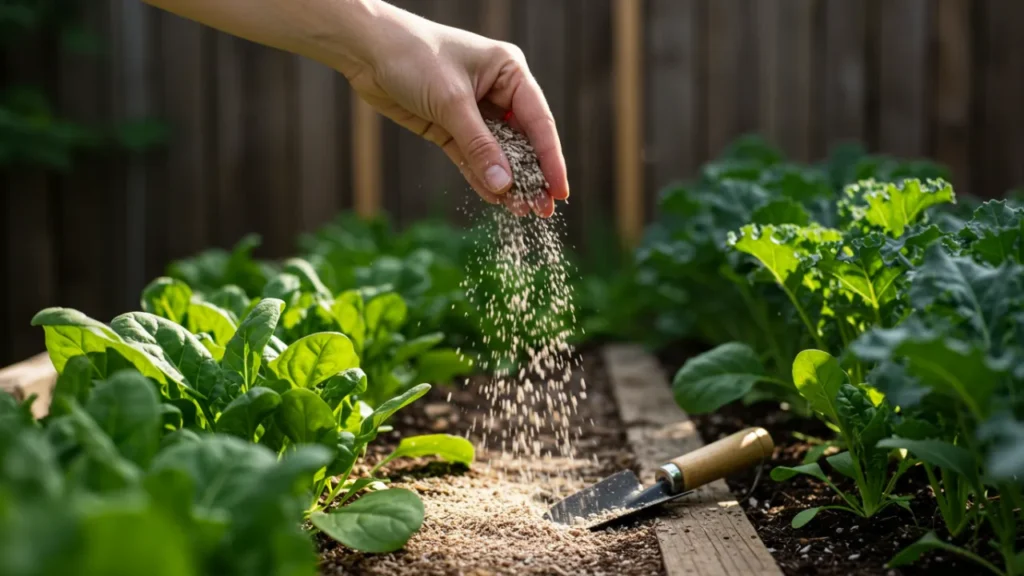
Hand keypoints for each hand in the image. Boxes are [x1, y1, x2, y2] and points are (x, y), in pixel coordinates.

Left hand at [337, 4, 568, 216]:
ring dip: (508, 182)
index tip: (561, 192)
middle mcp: (497, 92)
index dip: (551, 160)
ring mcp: (473, 112)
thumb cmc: (415, 58)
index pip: (539, 122)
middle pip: (523, 141)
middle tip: (544, 211)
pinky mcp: (449, 127)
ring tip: (522, 213)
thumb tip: (504, 186)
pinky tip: (495, 200)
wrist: (366, 50)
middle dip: (532, 176)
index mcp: (509, 72)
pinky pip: (472, 158)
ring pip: (498, 154)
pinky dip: (481, 178)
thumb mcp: (452, 103)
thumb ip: (479, 146)